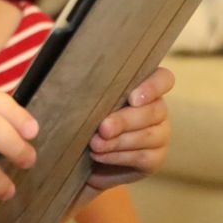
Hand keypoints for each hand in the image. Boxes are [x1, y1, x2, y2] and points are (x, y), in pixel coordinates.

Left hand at [85, 65, 172, 190]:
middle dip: (126, 120)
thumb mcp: (77, 97)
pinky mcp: (153, 158)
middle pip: (155, 110)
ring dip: (120, 141)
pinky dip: (119, 156)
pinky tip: (100, 156)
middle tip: (102, 128)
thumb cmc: (77, 117)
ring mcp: (159, 134)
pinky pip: (144, 157)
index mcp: (142, 86)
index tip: (132, 98)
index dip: (153, 86)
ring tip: (94, 144)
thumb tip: (59, 63)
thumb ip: (79, 82)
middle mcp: (156, 109)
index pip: (163, 79)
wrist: (74, 158)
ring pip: (150, 135)